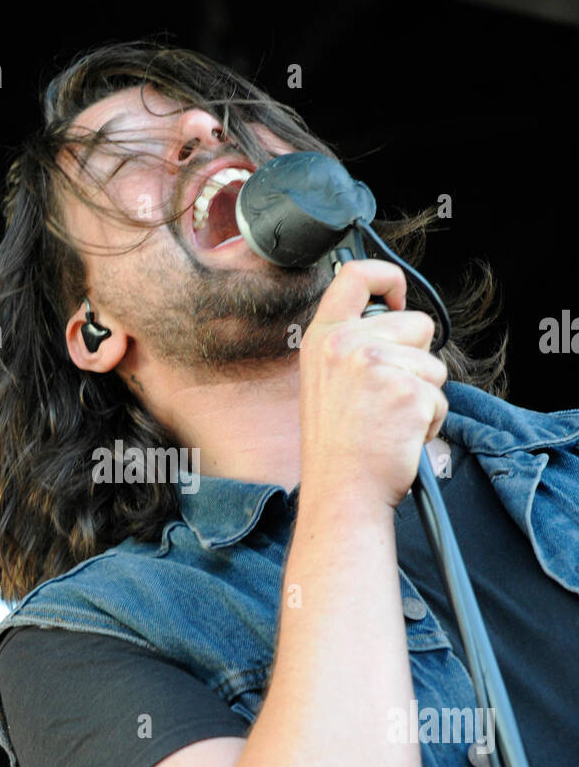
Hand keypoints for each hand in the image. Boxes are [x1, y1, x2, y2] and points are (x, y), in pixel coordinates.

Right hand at [298, 260, 448, 511]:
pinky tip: (399, 435)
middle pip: (417, 323)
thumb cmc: (337, 446)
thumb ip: (351, 344)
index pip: (357, 276)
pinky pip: (440, 397)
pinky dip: (429, 421)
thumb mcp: (325, 379)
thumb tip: (394, 319)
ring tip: (389, 420)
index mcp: (324, 337)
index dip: (387, 277)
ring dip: (423, 395)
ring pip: (433, 364)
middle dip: (416, 359)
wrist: (342, 490)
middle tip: (385, 397)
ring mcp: (378, 366)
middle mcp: (347, 345)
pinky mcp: (408, 392)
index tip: (399, 297)